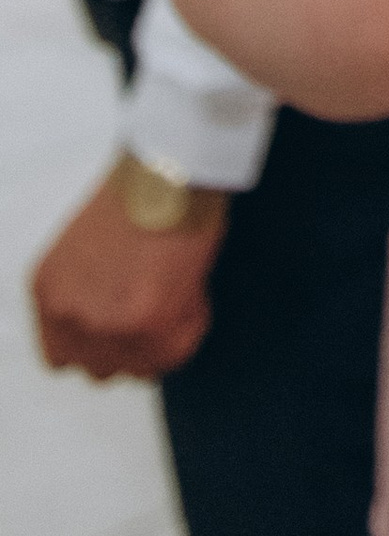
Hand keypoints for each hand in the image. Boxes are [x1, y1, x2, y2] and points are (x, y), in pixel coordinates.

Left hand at [32, 173, 224, 380]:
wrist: (168, 168)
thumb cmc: (139, 191)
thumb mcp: (87, 248)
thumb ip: (89, 290)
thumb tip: (119, 315)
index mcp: (49, 292)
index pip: (62, 354)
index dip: (98, 345)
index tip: (123, 330)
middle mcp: (70, 315)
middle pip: (100, 368)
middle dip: (132, 346)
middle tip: (158, 313)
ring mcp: (107, 326)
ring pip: (141, 367)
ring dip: (162, 340)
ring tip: (179, 293)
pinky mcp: (149, 326)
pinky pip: (177, 351)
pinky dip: (192, 324)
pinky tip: (193, 286)